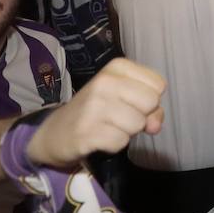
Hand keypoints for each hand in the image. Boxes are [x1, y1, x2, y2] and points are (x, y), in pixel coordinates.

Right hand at [26, 58, 165, 166]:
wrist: (55, 131)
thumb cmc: (97, 111)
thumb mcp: (125, 99)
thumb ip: (151, 108)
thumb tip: (154, 125)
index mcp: (117, 67)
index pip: (158, 84)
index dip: (150, 100)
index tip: (131, 103)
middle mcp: (105, 81)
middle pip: (151, 103)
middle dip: (141, 116)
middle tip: (120, 117)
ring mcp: (94, 106)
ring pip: (138, 124)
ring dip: (127, 132)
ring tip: (108, 127)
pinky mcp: (86, 130)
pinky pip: (121, 141)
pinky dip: (115, 145)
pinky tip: (100, 138)